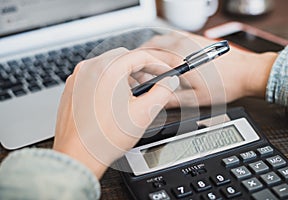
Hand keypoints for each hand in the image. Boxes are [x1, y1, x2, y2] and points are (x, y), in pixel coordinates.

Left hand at [53, 48, 178, 178]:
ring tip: (134, 94)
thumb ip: (162, 92)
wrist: (77, 156)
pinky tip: (115, 100)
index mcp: (107, 70)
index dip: (157, 64)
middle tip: (152, 83)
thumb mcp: (144, 114)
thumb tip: (169, 82)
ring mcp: (77, 77)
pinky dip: (109, 82)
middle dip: (141, 69)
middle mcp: (89, 68)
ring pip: (108, 66)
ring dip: (125, 75)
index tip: (165, 72)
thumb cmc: (104, 138)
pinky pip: (95, 76)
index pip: (139, 56)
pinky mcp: (72, 88)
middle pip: (123, 57)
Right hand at [140, 32, 277, 106]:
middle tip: (135, 65)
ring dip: (150, 47)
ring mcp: (189, 40)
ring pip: (161, 38)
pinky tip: (163, 48)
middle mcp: (182, 46)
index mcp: (179, 60)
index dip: (136, 65)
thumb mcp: (197, 99)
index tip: (131, 72)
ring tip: (146, 58)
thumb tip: (157, 100)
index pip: (149, 58)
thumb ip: (173, 100)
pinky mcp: (196, 39)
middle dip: (139, 54)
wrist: (246, 72)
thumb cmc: (225, 85)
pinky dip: (163, 41)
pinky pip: (173, 35)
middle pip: (151, 45)